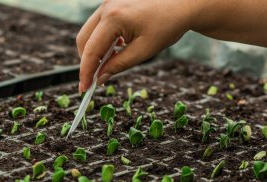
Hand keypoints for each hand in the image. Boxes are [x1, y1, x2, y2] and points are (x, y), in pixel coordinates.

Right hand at [76, 0, 195, 91]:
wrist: (183, 3)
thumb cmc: (168, 25)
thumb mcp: (143, 51)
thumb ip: (118, 65)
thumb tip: (100, 78)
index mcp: (114, 17)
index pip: (91, 50)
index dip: (85, 72)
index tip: (84, 88)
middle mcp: (106, 7)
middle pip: (83, 39)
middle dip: (87, 61)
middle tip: (94, 79)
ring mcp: (108, 2)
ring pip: (89, 32)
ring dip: (95, 50)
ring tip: (110, 62)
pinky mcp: (112, 3)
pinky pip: (99, 25)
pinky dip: (102, 39)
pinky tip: (117, 47)